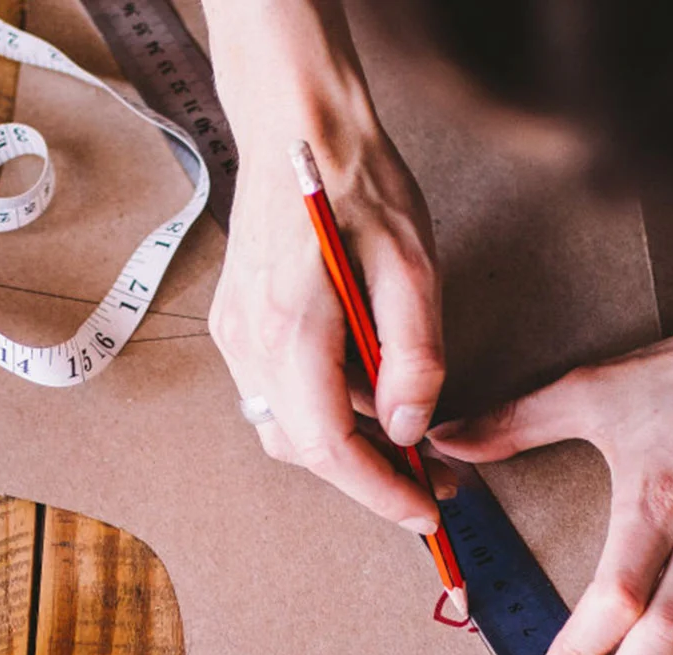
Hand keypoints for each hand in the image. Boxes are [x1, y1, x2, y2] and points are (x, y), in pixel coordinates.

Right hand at [206, 3, 445, 535]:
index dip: (378, 492)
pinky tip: (373, 394)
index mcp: (292, 327)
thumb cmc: (357, 183)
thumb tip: (411, 429)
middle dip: (372, 477)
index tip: (424, 511)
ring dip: (353, 448)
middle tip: (434, 482)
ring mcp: (238, 337)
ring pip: (293, 430)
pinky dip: (331, 413)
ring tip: (414, 439)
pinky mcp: (240, 330)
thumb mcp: (414, 268)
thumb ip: (415, 357)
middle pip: (307, 449)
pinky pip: (284, 398)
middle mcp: (251, 341)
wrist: (296, 124)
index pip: (328, 445)